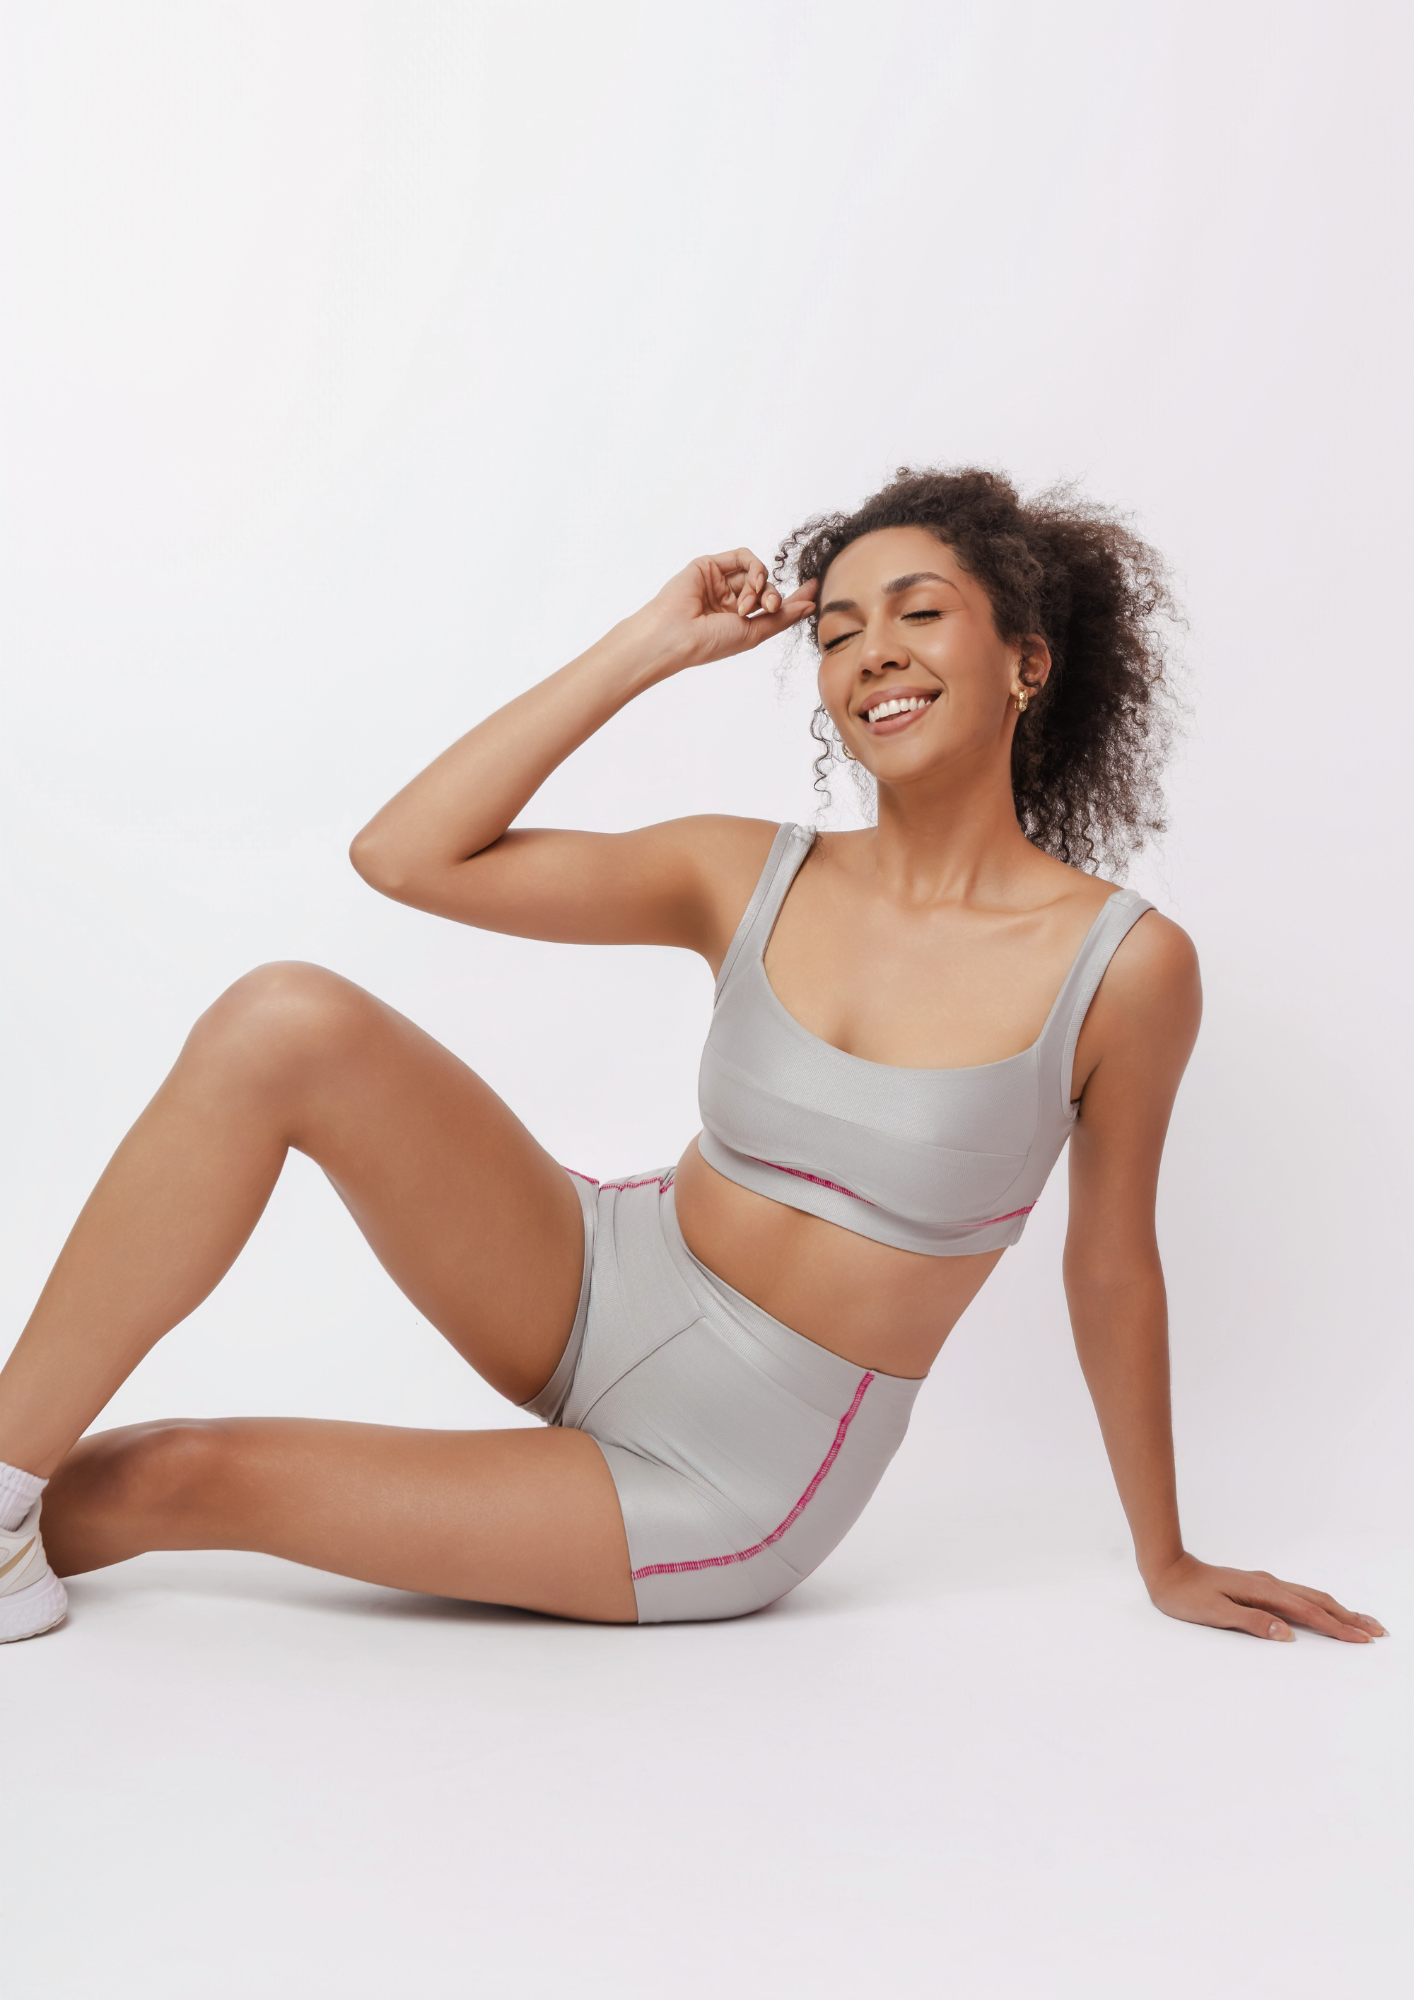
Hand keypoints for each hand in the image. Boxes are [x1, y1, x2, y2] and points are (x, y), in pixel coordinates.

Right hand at [623, 549, 817, 674]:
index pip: (772, 603)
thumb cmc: (709, 643)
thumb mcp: (754, 634)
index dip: (794, 596)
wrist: (676, 635)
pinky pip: (743, 556)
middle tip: (768, 608)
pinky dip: (755, 568)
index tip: (814, 588)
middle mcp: (730, 599)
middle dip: (774, 596)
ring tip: (748, 604)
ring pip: (757, 571)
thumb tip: (810, 605)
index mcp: (739, 619)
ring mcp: (719, 581)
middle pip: (768, 587)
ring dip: (762, 585)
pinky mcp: (710, 565)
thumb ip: (782, 618)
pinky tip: (752, 583)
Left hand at [1146, 1552, 1386, 1642]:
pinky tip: (1320, 1610)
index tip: (1363, 1640)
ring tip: (1359, 1621)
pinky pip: (1297, 1595)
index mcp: (1264, 1592)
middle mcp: (1269, 1585)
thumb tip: (1287, 1633)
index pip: (1310, 1613)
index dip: (1338, 1628)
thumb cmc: (1186, 1596)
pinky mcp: (1258, 1586)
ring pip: (1310, 1596)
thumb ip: (1252, 1623)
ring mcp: (1264, 1584)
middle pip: (1319, 1601)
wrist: (1166, 1570)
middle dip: (1349, 1617)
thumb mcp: (1216, 1614)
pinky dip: (1318, 1604)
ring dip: (1337, 1609)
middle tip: (1378, 1631)